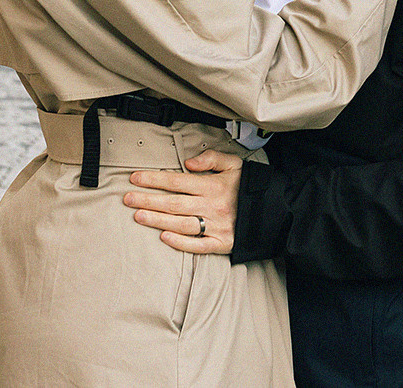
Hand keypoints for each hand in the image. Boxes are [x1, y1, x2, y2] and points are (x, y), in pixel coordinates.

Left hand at [122, 150, 242, 253]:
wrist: (275, 209)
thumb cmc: (251, 185)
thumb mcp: (235, 163)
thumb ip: (212, 158)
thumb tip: (188, 163)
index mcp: (213, 185)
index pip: (177, 181)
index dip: (154, 179)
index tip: (135, 178)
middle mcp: (212, 205)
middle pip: (173, 203)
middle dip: (148, 200)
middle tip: (127, 199)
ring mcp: (216, 226)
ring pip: (181, 224)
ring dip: (157, 220)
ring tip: (138, 216)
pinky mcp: (222, 243)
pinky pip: (198, 245)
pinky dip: (181, 243)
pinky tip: (164, 238)